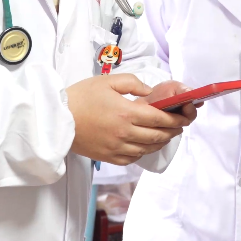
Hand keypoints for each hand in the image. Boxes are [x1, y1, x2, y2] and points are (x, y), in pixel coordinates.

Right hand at [66, 74, 193, 164]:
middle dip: (173, 131)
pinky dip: (143, 152)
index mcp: (126, 113)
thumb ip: (133, 84)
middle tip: (179, 125)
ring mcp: (117, 148)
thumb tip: (150, 93)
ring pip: (147, 149)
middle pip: (157, 136)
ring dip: (160, 142)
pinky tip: (145, 145)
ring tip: (166, 135)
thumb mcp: (108, 81)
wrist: (56, 119)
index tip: (185, 116)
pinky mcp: (109, 157)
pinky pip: (133, 158)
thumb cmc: (81, 97)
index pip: (160, 119)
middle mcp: (125, 133)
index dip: (176, 119)